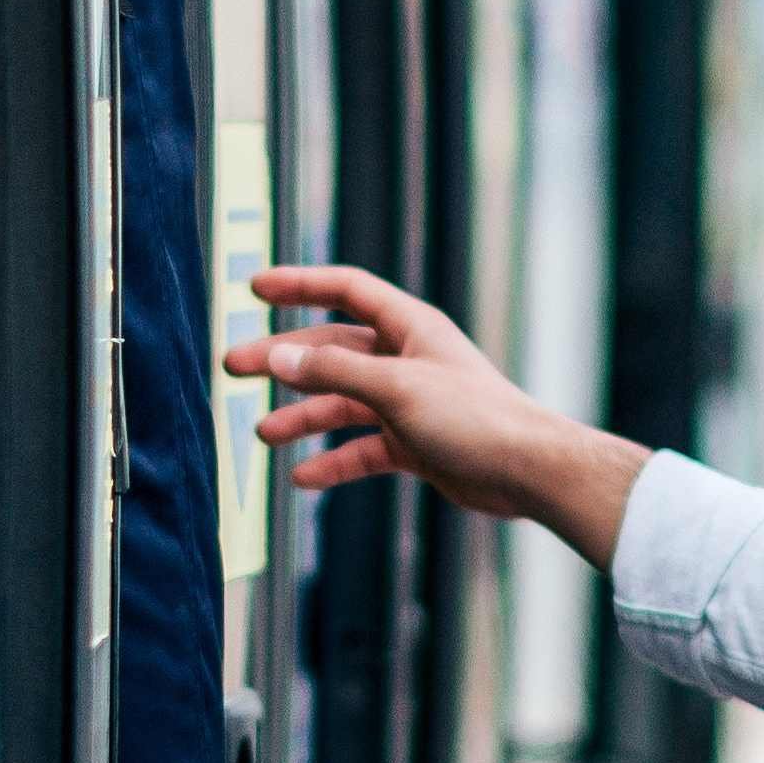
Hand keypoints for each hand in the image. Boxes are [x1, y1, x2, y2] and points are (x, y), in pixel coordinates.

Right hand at [219, 265, 649, 565]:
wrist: (527, 471)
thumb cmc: (474, 419)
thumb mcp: (394, 388)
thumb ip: (334, 372)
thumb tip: (279, 356)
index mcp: (409, 328)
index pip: (345, 291)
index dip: (300, 285)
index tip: (256, 287)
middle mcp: (406, 359)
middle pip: (333, 351)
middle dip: (284, 361)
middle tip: (236, 367)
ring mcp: (409, 402)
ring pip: (343, 402)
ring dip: (303, 416)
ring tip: (264, 433)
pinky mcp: (415, 443)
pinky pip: (362, 447)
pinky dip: (334, 461)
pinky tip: (304, 477)